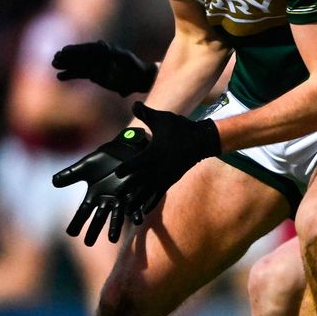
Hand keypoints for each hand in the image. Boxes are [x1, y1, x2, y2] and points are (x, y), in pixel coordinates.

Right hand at [52, 40, 156, 95]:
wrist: (139, 77)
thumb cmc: (135, 67)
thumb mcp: (126, 59)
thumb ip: (115, 52)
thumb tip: (102, 43)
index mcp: (105, 50)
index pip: (87, 49)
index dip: (76, 49)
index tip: (65, 50)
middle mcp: (99, 56)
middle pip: (80, 56)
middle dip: (68, 57)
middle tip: (55, 57)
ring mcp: (96, 66)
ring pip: (78, 65)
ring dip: (66, 65)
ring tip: (53, 64)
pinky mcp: (95, 75)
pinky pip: (81, 74)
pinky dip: (70, 75)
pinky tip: (59, 76)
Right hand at [52, 128, 148, 245]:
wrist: (123, 150)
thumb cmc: (104, 159)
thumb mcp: (85, 166)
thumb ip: (71, 174)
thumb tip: (53, 181)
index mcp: (94, 195)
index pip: (83, 212)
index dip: (77, 222)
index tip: (71, 233)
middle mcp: (107, 200)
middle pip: (99, 218)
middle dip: (94, 230)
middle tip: (88, 243)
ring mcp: (121, 198)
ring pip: (117, 216)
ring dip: (115, 227)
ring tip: (113, 239)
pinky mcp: (134, 192)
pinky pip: (136, 205)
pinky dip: (136, 212)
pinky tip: (138, 220)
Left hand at [114, 102, 221, 217]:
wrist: (201, 140)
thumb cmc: (180, 128)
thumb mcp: (162, 119)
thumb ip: (146, 113)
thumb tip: (133, 103)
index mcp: (153, 153)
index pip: (136, 163)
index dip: (126, 168)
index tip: (117, 173)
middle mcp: (158, 167)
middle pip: (139, 182)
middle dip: (127, 190)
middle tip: (115, 200)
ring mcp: (164, 176)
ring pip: (147, 192)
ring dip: (136, 201)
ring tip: (125, 212)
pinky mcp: (170, 181)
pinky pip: (157, 195)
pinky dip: (149, 203)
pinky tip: (142, 212)